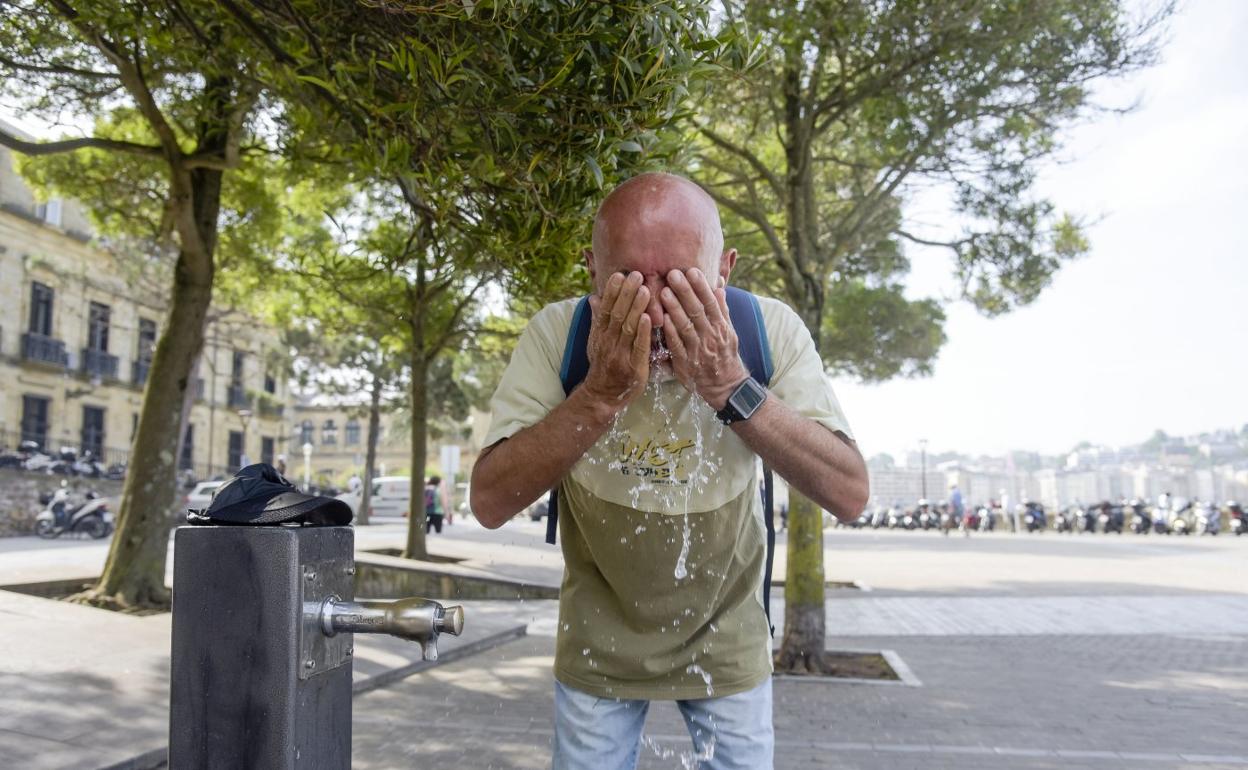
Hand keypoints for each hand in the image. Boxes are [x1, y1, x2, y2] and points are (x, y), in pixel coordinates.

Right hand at [582, 271, 651, 410]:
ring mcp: (621, 355)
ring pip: (627, 328)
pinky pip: (639, 347)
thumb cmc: (603, 365)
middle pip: (617, 314)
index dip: (612, 292)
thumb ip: (597, 319)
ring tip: (645, 290)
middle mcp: (608, 343)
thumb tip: (594, 297)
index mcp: (600, 335)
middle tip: (637, 275)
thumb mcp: (595, 341)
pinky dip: (642, 332)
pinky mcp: (634, 368)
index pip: (605, 309)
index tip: (619, 275)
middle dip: (627, 294)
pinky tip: (648, 318)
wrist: (602, 396)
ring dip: (636, 308)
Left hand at [659, 268, 748, 409]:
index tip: (692, 271)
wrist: (725, 385)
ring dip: (674, 308)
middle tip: (673, 274)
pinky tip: (661, 319)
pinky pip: (677, 345)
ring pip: (686, 326)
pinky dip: (670, 332)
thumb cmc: (724, 354)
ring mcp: (698, 350)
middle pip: (697, 311)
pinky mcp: (686, 363)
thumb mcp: (728, 331)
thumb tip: (718, 286)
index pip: (711, 303)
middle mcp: (711, 337)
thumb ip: (722, 309)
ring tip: (664, 292)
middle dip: (685, 292)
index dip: (701, 287)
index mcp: (721, 327)